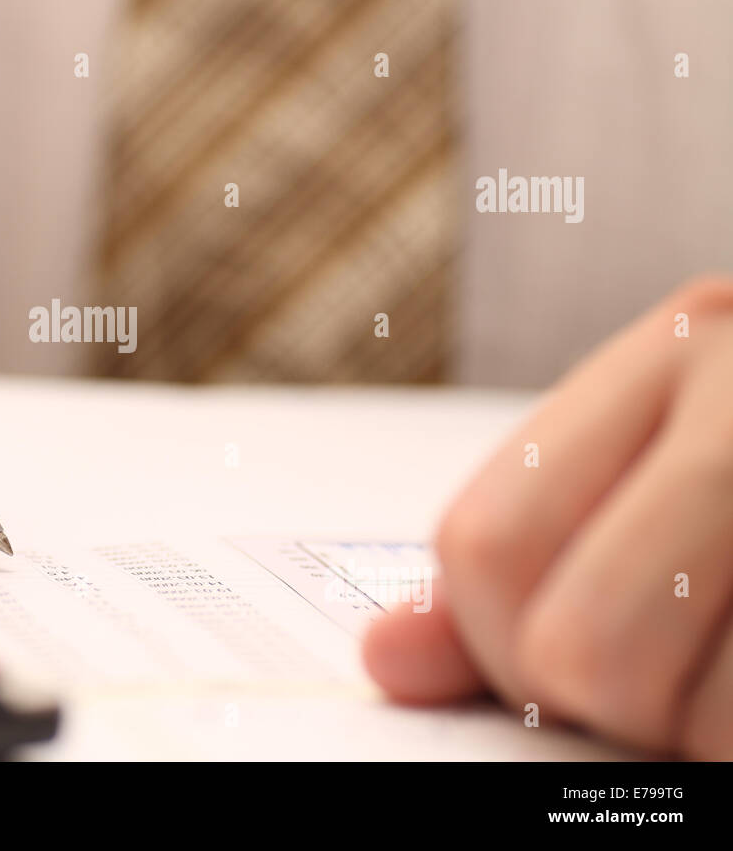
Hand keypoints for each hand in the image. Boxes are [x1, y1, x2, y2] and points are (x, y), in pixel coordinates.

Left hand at [363, 277, 732, 758]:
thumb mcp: (651, 465)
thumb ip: (514, 564)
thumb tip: (386, 661)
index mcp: (677, 350)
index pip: (489, 542)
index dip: (495, 642)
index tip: (548, 656)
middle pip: (586, 643)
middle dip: (610, 702)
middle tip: (665, 679)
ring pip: (709, 713)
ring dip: (709, 736)